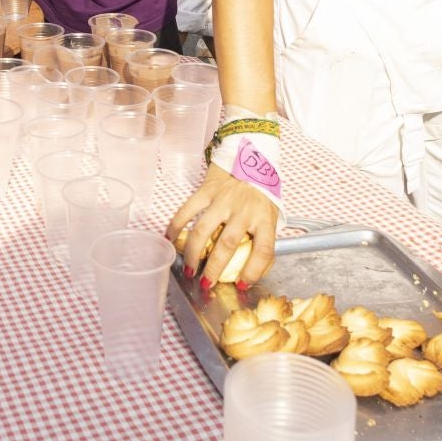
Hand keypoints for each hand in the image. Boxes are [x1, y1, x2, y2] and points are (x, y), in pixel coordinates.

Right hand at [169, 165, 279, 287]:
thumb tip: (251, 272)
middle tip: (206, 284)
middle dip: (214, 268)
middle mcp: (244, 209)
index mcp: (264, 218)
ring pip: (203, 230)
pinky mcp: (206, 191)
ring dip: (192, 253)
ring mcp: (223, 199)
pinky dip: (175, 226)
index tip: (243, 283)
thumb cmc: (261, 193)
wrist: (251, 156)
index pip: (264, 249)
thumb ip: (264, 241)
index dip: (254, 270)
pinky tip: (170, 240)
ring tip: (188, 269)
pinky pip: (187, 210)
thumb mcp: (271, 216)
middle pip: (227, 243)